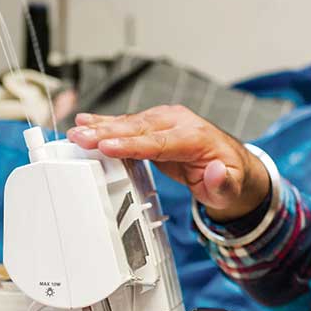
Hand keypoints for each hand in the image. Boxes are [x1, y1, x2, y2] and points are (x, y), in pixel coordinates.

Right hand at [69, 107, 268, 220]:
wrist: (233, 165)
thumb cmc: (231, 179)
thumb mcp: (232, 189)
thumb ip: (224, 182)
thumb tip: (216, 172)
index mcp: (197, 138)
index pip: (159, 142)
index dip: (131, 144)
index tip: (106, 146)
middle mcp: (180, 123)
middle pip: (139, 128)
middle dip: (107, 132)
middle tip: (80, 137)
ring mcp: (168, 121)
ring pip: (131, 123)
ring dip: (102, 126)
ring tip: (76, 130)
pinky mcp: (157, 125)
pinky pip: (130, 124)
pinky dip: (108, 123)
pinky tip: (87, 121)